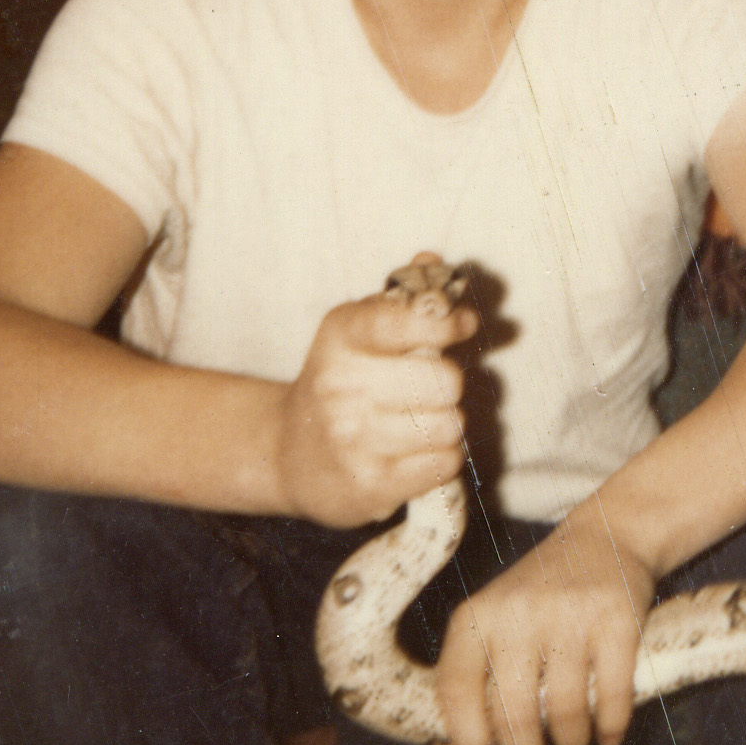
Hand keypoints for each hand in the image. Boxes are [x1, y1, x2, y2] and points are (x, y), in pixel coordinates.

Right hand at [274, 253, 476, 527]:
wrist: (287, 452)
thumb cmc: (343, 381)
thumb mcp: (360, 328)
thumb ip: (402, 295)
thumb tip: (431, 259)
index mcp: (341, 335)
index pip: (412, 319)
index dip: (448, 323)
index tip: (458, 326)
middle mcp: (340, 385)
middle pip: (447, 380)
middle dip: (449, 384)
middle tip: (426, 390)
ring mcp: (351, 439)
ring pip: (451, 425)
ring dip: (445, 424)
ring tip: (417, 423)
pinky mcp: (368, 486)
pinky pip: (445, 462)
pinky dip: (441, 458)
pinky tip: (414, 454)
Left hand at [422, 505, 657, 744]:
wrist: (605, 538)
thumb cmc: (537, 603)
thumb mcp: (491, 639)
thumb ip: (464, 708)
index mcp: (476, 616)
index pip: (455, 690)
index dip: (465, 739)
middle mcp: (518, 612)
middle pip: (513, 711)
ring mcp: (571, 614)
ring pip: (566, 710)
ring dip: (570, 742)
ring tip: (572, 741)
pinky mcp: (618, 619)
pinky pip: (614, 695)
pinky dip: (610, 727)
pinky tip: (606, 734)